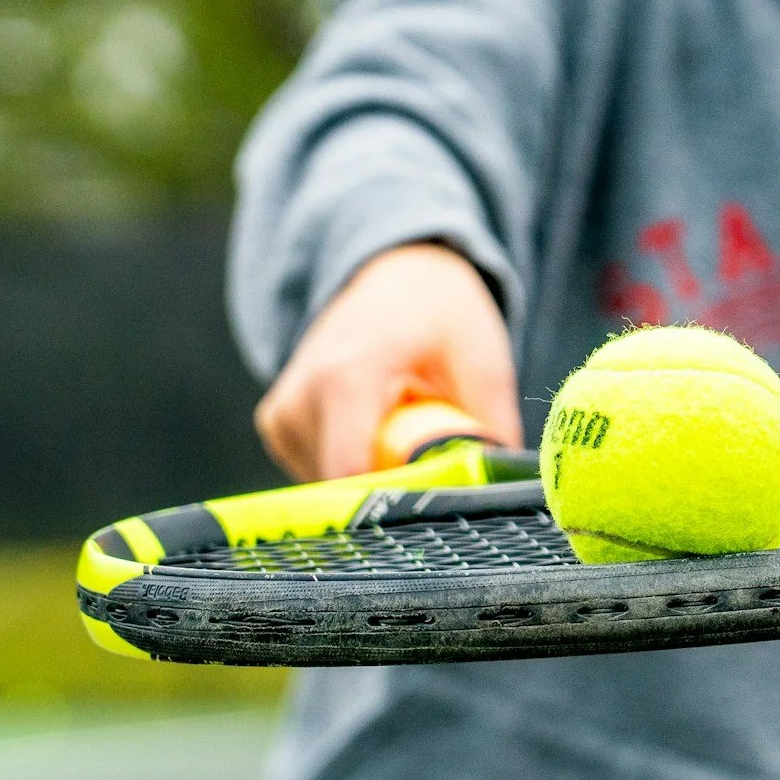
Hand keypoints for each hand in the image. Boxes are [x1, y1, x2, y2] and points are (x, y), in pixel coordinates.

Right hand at [254, 243, 523, 481]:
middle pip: (345, 490)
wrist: (394, 276)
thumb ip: (491, 431)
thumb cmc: (442, 314)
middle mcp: (300, 399)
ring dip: (378, 474)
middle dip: (395, 488)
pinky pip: (321, 475)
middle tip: (431, 452)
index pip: (351, 475)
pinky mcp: (277, 427)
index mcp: (347, 375)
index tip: (438, 502)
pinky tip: (376, 428)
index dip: (396, 502)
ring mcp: (281, 416)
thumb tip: (502, 496)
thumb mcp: (484, 362)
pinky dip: (358, 464)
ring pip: (334, 488)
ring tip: (402, 427)